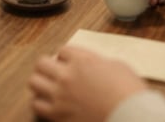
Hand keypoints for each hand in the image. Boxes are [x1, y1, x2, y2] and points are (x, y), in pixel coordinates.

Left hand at [29, 46, 147, 121]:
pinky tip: (50, 103)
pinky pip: (36, 105)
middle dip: (47, 65)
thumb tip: (93, 64)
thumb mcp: (116, 66)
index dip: (66, 56)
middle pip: (41, 63)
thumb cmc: (128, 91)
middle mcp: (66, 76)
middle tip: (54, 71)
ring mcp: (59, 96)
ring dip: (41, 82)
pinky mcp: (57, 116)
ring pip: (34, 82)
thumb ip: (98, 62)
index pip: (62, 50)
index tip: (70, 61)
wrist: (130, 117)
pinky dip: (40, 102)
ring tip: (49, 86)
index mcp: (81, 60)